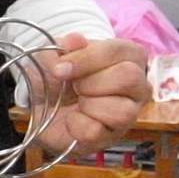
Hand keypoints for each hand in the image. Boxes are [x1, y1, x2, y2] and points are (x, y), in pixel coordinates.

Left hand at [31, 35, 149, 153]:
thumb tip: (75, 40)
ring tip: (77, 102)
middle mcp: (137, 85)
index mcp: (129, 56)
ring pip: (122, 111)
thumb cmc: (57, 75)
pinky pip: (97, 131)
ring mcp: (129, 114)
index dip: (86, 59)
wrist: (41, 104)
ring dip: (88, 104)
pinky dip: (75, 124)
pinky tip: (72, 118)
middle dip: (90, 82)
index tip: (60, 68)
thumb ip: (63, 46)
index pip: (119, 51)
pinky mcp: (112, 137)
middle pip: (129, 77)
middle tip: (74, 85)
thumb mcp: (54, 55)